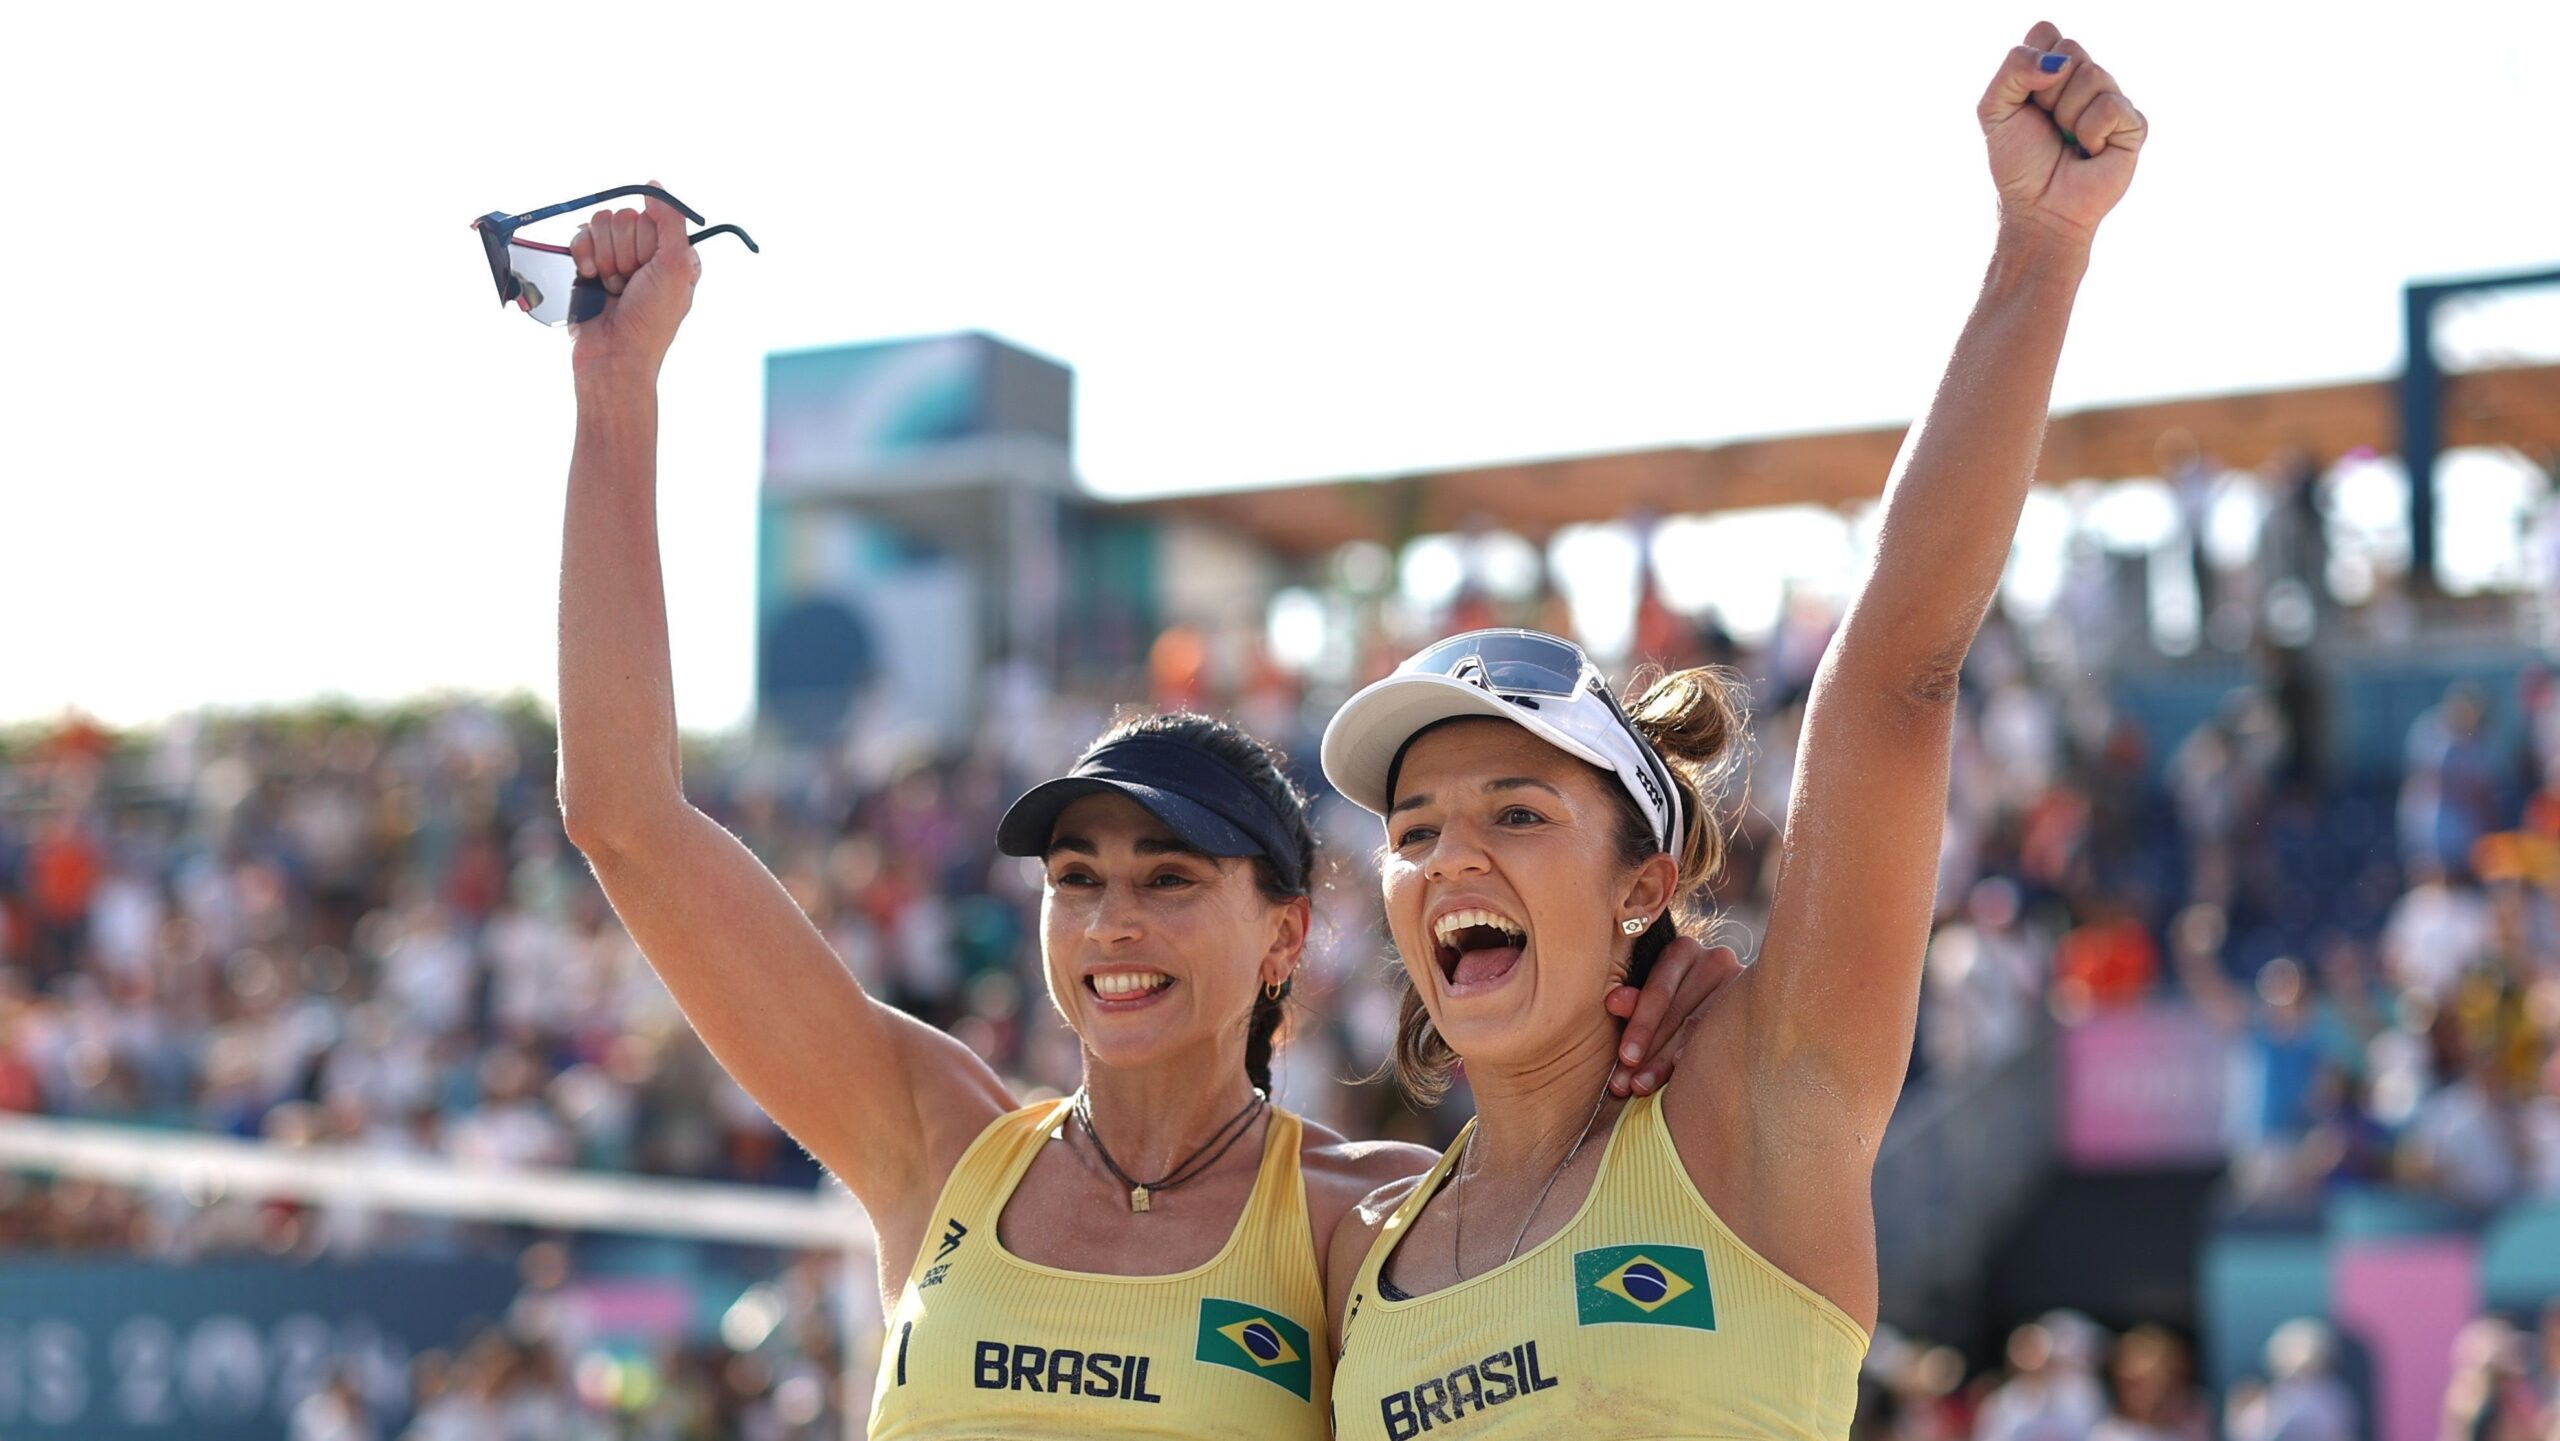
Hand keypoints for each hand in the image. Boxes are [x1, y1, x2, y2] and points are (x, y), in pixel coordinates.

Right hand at [568, 181, 700, 380]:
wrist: (613, 354)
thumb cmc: (652, 318)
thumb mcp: (676, 267)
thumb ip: (670, 221)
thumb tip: (655, 186)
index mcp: (672, 250)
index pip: (651, 216)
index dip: (645, 243)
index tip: (649, 269)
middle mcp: (645, 251)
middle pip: (623, 218)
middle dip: (624, 254)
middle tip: (630, 283)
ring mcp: (615, 257)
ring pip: (599, 224)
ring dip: (604, 258)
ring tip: (613, 287)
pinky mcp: (588, 263)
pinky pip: (580, 236)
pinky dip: (583, 257)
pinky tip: (592, 280)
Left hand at [1604, 937, 1745, 1095]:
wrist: (1733, 1008)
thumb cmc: (1676, 1004)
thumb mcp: (1654, 1000)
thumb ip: (1636, 1003)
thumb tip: (1613, 1002)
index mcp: (1682, 950)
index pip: (1660, 991)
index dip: (1640, 1026)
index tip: (1623, 1057)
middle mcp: (1714, 959)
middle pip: (1678, 1013)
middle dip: (1648, 1053)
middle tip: (1626, 1084)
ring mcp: (1739, 982)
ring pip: (1698, 1028)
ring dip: (1665, 1062)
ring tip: (1643, 1087)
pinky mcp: (1753, 1005)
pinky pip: (1724, 1035)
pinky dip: (1698, 1054)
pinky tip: (1683, 1074)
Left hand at [1980, 22, 2146, 248]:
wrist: (2038, 208)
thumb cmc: (2018, 162)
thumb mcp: (1994, 110)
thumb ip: (2013, 69)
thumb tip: (2058, 62)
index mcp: (2053, 70)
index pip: (2046, 32)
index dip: (2030, 64)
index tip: (2025, 100)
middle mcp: (2085, 79)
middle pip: (2070, 49)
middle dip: (2047, 92)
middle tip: (2046, 123)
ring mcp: (2111, 99)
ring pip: (2092, 75)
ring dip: (2067, 115)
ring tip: (2067, 140)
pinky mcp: (2133, 124)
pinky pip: (2111, 107)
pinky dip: (2090, 133)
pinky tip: (2090, 151)